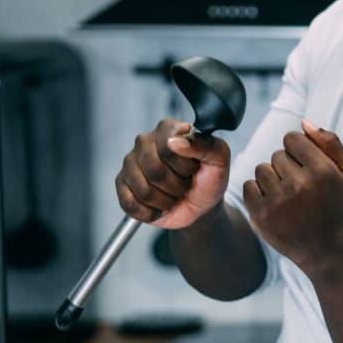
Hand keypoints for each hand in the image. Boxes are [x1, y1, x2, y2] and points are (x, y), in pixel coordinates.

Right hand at [115, 118, 231, 228]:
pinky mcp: (122, 183)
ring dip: (165, 200)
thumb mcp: (220, 161)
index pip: (169, 147)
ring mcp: (130, 162)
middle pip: (155, 171)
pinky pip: (131, 204)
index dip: (185, 166)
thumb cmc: (208, 180)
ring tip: (172, 193)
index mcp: (169, 129)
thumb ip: (206, 145)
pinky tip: (159, 205)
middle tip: (184, 184)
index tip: (194, 168)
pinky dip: (150, 212)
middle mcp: (145, 141)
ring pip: (143, 190)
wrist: (201, 207)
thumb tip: (176, 141)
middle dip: (176, 186)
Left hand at [243, 119, 342, 272]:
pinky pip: (249, 185)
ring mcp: (278, 201)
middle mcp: (299, 185)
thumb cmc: (336, 206)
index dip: (298, 149)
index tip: (305, 164)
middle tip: (300, 185)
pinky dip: (259, 192)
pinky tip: (275, 203)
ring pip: (262, 168)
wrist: (324, 249)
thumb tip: (303, 123)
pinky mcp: (260, 214)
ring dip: (272, 178)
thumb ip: (330, 142)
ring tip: (287, 194)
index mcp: (322, 172)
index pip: (292, 138)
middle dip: (287, 165)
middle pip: (277, 154)